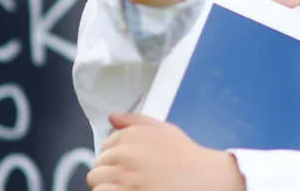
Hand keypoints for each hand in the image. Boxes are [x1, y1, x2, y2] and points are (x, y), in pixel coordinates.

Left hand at [86, 113, 245, 190]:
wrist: (203, 179)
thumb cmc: (186, 157)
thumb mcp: (163, 130)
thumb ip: (135, 120)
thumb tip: (112, 116)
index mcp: (132, 135)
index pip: (106, 144)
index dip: (117, 154)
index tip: (130, 162)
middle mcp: (125, 155)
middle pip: (99, 162)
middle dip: (111, 169)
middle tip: (131, 176)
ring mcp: (125, 178)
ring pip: (96, 179)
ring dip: (108, 183)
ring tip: (128, 185)